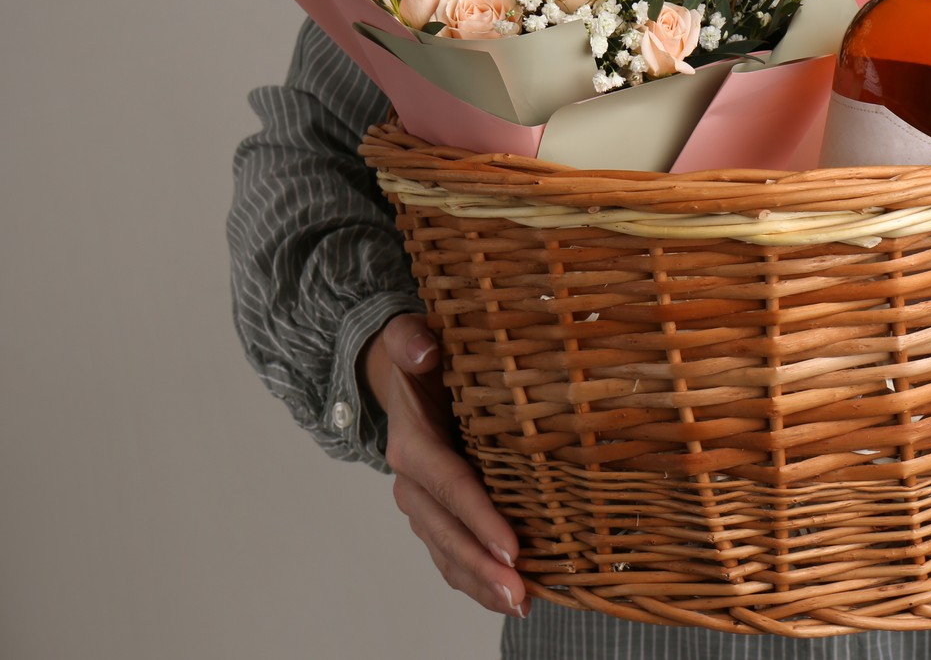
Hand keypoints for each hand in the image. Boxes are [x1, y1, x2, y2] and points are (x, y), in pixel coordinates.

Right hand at [361, 313, 528, 616]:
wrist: (400, 378)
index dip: (479, 518)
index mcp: (412, 444)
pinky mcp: (438, 515)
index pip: (449, 486)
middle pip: (448, 532)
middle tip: (519, 593)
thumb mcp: (409, 338)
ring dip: (480, 583)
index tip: (512, 548)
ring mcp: (424, 505)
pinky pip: (454, 554)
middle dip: (482, 567)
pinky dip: (477, 579)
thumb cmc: (416, 358)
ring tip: (519, 604)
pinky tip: (510, 597)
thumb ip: (410, 339)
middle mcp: (413, 483)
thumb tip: (423, 348)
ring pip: (449, 553)